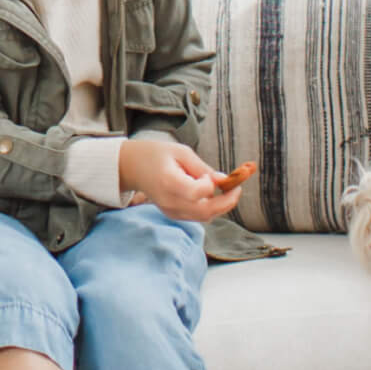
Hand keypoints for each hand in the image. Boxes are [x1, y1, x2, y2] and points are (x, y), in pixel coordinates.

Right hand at [118, 139, 241, 222]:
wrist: (133, 167)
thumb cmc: (157, 155)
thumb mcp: (182, 153)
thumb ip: (203, 168)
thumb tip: (225, 181)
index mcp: (169, 182)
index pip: (197, 193)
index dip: (210, 185)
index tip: (211, 176)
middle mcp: (169, 202)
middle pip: (205, 212)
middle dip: (227, 201)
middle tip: (237, 187)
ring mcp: (170, 211)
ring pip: (205, 217)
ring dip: (221, 205)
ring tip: (226, 189)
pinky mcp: (173, 215)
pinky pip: (198, 216)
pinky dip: (210, 207)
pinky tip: (212, 194)